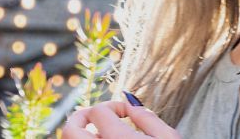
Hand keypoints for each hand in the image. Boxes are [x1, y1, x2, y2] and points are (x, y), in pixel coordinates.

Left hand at [61, 100, 180, 138]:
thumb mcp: (168, 138)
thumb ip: (147, 117)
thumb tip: (130, 104)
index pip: (97, 111)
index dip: (112, 105)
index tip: (127, 113)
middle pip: (70, 128)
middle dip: (82, 116)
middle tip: (98, 115)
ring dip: (83, 133)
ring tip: (101, 132)